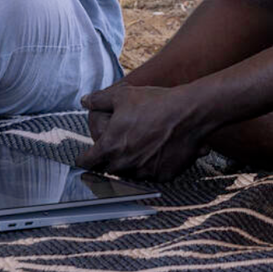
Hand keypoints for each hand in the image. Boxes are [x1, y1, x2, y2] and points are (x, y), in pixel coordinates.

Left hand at [77, 82, 207, 180]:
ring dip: (128, 166)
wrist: (189, 113)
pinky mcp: (163, 176)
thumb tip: (85, 100)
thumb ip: (100, 100)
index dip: (83, 160)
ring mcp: (144, 172)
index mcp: (110, 146)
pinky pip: (151, 176)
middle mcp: (125, 164)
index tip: (84, 159)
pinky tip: (155, 154)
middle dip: (107, 161)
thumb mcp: (122, 95)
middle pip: (107, 170)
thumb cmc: (154, 103)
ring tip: (135, 151)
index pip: (87, 162)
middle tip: (113, 151)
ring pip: (129, 174)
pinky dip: (150, 168)